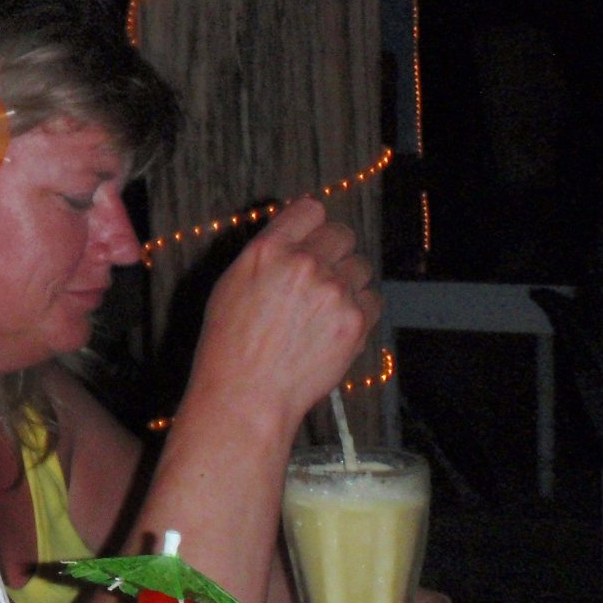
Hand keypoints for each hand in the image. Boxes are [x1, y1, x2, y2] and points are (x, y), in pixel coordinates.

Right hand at [186, 198, 381, 436]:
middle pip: (342, 233)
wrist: (247, 393)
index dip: (311, 223)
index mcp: (268, 250)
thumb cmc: (230, 344)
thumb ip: (267, 254)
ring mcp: (334, 292)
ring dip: (348, 281)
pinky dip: (358, 309)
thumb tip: (294, 235)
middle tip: (319, 274)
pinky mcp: (356, 320)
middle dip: (333, 251)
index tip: (311, 235)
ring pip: (361, 266)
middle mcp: (304, 264)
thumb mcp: (232, 284)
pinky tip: (333, 325)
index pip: (310, 209)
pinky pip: (372, 299)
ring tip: (324, 306)